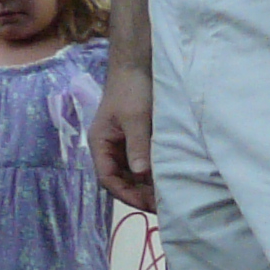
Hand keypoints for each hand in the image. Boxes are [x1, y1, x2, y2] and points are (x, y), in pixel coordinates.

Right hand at [89, 63, 155, 210]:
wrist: (139, 64)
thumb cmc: (132, 90)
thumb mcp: (136, 119)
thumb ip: (138, 146)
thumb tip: (142, 175)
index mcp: (100, 144)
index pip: (107, 178)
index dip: (126, 195)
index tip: (149, 205)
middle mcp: (109, 148)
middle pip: (120, 180)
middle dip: (139, 194)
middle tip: (164, 205)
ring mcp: (123, 144)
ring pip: (133, 173)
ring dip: (147, 185)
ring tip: (169, 195)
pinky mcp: (138, 139)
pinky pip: (143, 162)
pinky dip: (154, 172)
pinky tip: (169, 178)